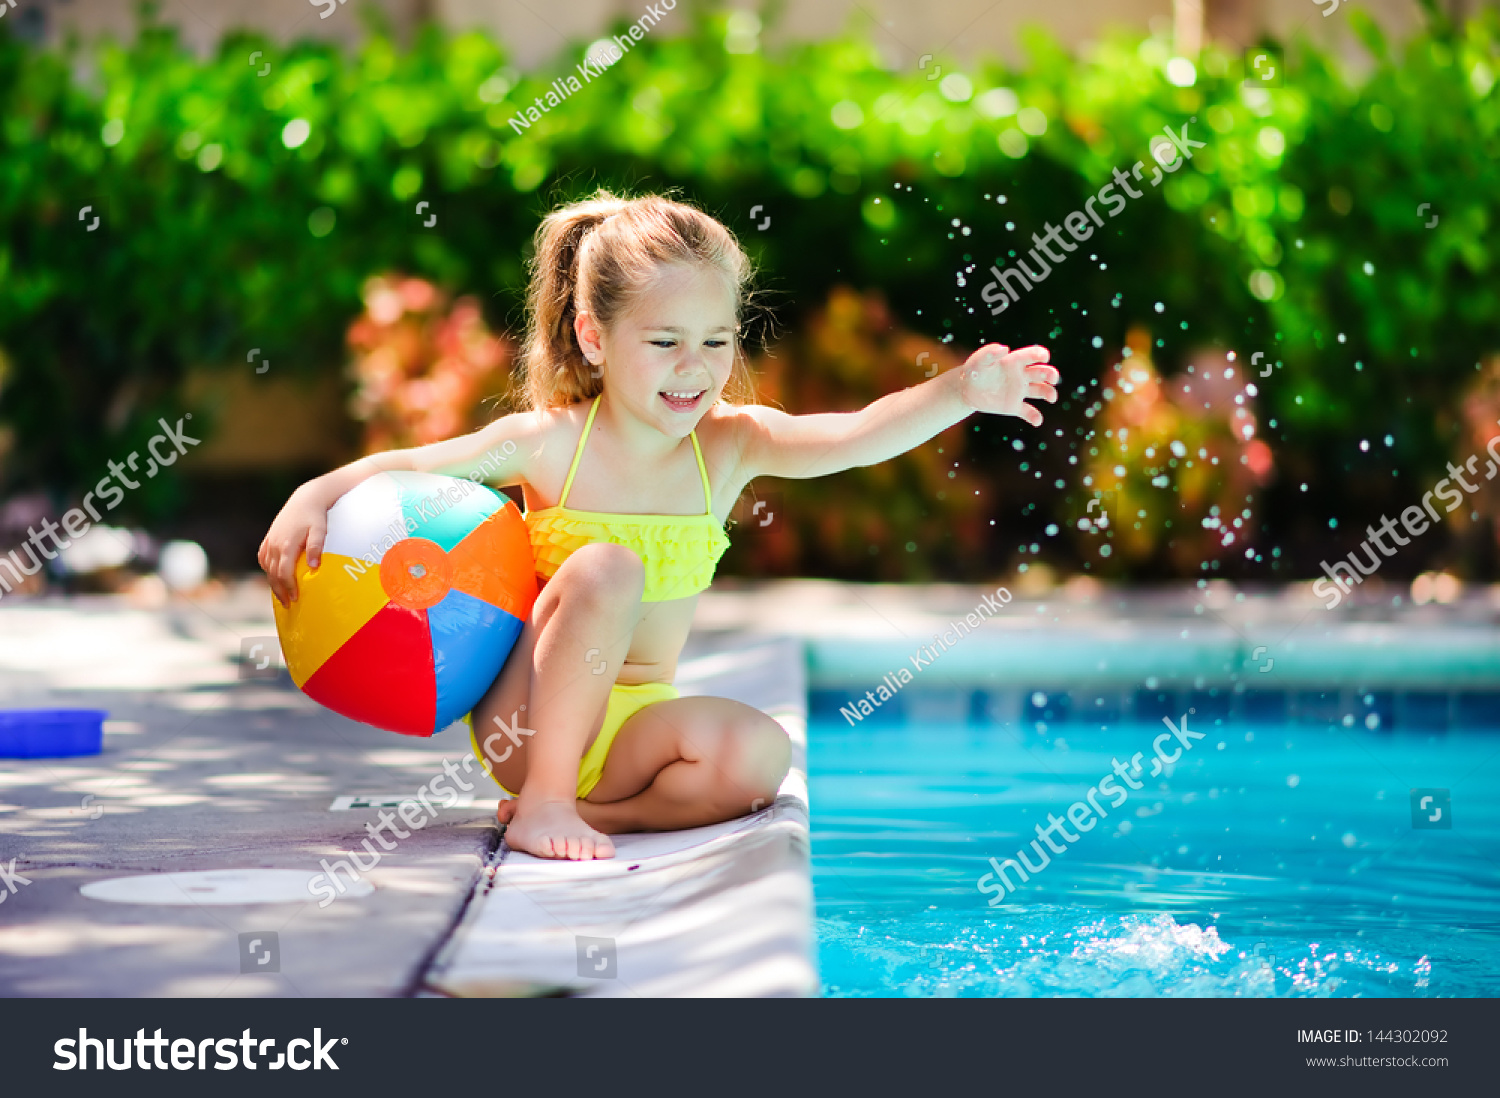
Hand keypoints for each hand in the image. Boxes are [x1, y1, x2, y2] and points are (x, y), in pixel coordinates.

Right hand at [257, 485, 330, 607]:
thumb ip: (317, 547)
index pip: (284, 573)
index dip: (288, 588)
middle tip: (288, 605)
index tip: (295, 599)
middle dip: (280, 591)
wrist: (306, 499)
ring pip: (267, 568)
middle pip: (274, 574)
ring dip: (273, 583)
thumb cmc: (316, 517)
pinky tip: (274, 577)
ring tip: (282, 595)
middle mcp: (275, 545)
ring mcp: (269, 541)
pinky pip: (263, 559)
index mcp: (286, 545)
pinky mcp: (268, 539)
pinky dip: (267, 570)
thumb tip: (314, 566)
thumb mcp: (320, 531)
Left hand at [957, 343, 1058, 426]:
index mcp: (1014, 361)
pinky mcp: (1014, 406)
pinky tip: (1037, 421)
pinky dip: (1034, 416)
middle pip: (1041, 372)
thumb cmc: (973, 371)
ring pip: (1040, 390)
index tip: (1044, 357)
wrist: (967, 390)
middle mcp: (1021, 375)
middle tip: (1053, 379)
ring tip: (1051, 397)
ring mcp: (1019, 391)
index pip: (1031, 355)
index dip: (1040, 354)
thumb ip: (989, 353)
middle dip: (1050, 374)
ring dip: (1048, 392)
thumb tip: (1004, 348)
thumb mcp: (978, 361)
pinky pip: (1028, 412)